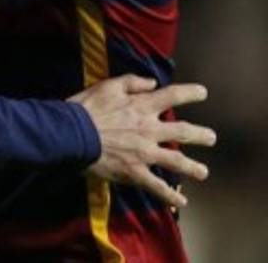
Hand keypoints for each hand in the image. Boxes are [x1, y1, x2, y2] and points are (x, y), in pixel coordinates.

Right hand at [71, 75, 215, 207]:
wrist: (71, 133)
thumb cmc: (87, 108)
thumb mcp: (107, 86)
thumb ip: (132, 82)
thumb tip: (152, 83)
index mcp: (143, 106)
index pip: (173, 96)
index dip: (190, 93)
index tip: (203, 93)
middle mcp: (149, 129)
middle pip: (183, 132)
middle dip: (200, 135)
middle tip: (211, 138)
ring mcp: (144, 153)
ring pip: (176, 162)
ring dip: (193, 168)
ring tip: (203, 173)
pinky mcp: (134, 171)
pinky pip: (156, 186)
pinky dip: (169, 195)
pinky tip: (181, 202)